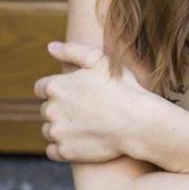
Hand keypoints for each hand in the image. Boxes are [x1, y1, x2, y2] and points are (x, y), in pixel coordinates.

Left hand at [33, 41, 150, 163]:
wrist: (137, 121)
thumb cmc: (122, 87)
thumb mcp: (100, 60)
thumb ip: (73, 51)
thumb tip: (50, 46)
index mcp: (57, 86)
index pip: (41, 87)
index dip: (58, 88)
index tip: (74, 91)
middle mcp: (51, 110)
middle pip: (46, 109)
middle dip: (61, 106)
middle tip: (86, 105)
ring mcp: (57, 133)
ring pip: (49, 129)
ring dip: (62, 126)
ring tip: (86, 122)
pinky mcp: (65, 152)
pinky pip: (54, 150)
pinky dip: (64, 145)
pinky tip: (82, 137)